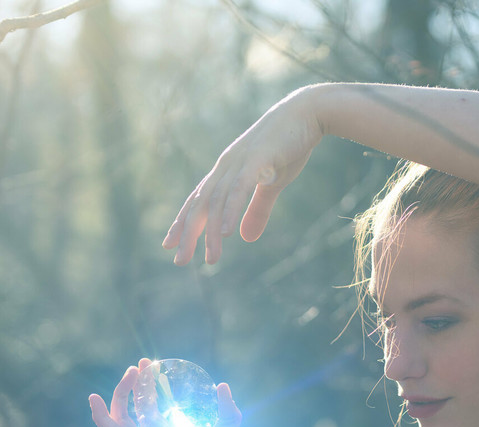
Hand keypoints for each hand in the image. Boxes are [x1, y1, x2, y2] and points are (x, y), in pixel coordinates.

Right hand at [89, 358, 242, 426]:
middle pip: (137, 408)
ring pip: (122, 415)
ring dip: (123, 391)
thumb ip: (228, 413)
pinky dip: (100, 415)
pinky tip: (93, 398)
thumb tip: (222, 386)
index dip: (152, 388)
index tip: (156, 367)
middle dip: (138, 384)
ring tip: (133, 370)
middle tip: (145, 363)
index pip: (155, 410)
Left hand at [162, 87, 323, 264]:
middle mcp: (225, 166)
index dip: (183, 222)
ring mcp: (239, 162)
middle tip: (179, 261)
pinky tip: (226, 233)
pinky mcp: (257, 159)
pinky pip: (239, 189)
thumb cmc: (290, 146)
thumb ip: (258, 210)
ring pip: (218, 202)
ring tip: (211, 258)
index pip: (198, 200)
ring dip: (211, 232)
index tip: (170, 245)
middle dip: (188, 234)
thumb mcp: (273, 184)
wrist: (308, 112)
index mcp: (226, 171)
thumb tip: (245, 237)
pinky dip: (230, 210)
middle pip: (200, 205)